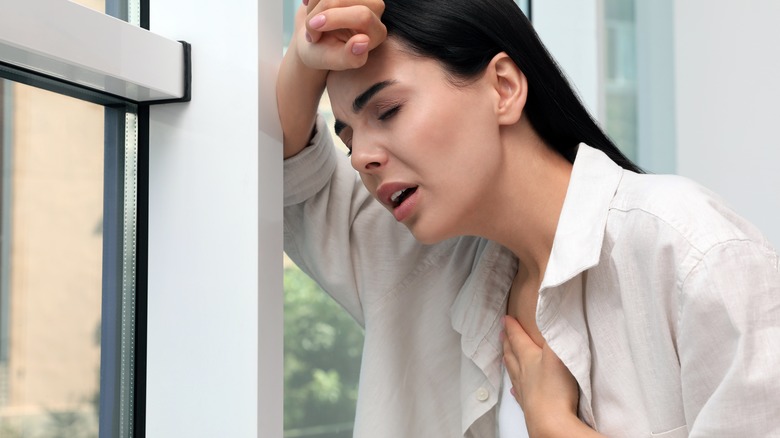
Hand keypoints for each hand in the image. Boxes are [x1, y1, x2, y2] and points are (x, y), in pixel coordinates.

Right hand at [297, 0, 386, 70]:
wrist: (313, 37)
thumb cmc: (324, 51)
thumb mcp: (333, 59)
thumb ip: (350, 57)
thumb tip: (363, 42)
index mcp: (377, 33)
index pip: (362, 15)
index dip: (333, 19)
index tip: (313, 33)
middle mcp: (376, 9)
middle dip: (320, 11)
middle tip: (311, 30)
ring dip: (315, 5)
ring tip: (313, 21)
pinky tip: (313, 8)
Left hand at [502, 315, 585, 436]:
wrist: (550, 422)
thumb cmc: (554, 388)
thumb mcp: (558, 354)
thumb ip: (554, 335)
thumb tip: (549, 317)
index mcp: (528, 357)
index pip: (518, 338)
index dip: (512, 327)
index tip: (505, 318)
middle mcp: (523, 372)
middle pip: (512, 354)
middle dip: (507, 342)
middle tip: (502, 334)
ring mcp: (524, 390)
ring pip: (513, 372)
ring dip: (508, 361)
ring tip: (504, 355)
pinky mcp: (529, 406)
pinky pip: (519, 393)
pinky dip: (515, 388)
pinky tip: (514, 389)